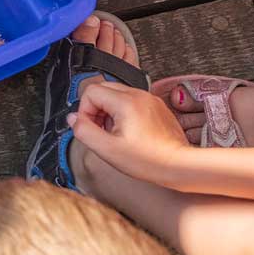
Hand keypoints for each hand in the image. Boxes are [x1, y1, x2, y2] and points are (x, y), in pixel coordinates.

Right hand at [69, 77, 189, 181]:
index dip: (85, 111)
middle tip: (102, 131)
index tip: (92, 128)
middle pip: (103, 89)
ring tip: (117, 133)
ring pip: (117, 94)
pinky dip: (125, 112)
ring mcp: (150, 99)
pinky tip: (130, 133)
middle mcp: (139, 94)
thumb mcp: (107, 150)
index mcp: (126, 101)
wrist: (180, 165)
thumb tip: (73, 118)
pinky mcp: (157, 106)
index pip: (91, 91)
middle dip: (96, 109)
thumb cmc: (148, 160)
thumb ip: (83, 131)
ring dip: (110, 111)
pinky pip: (132, 100)